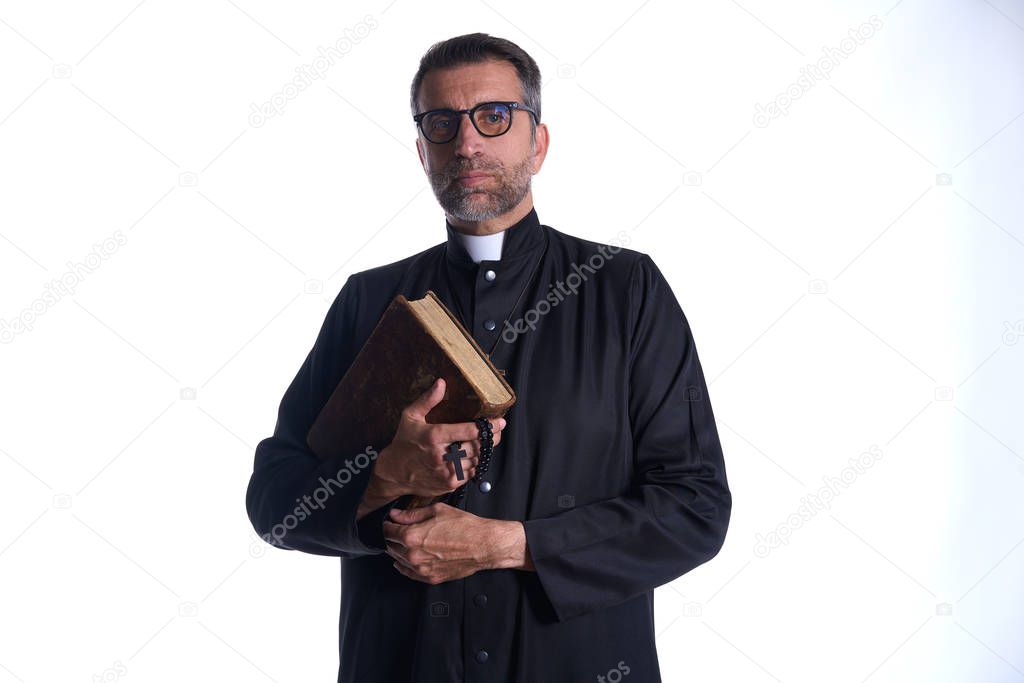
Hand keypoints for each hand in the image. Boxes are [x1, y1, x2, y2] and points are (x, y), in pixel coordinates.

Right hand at [373, 378, 506, 499]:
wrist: (394, 473)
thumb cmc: (404, 442)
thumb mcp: (410, 417)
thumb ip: (427, 400)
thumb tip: (441, 383)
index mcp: (434, 436)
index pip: (468, 431)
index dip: (488, 426)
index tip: (500, 422)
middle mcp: (442, 455)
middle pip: (477, 446)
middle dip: (491, 438)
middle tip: (497, 431)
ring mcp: (446, 472)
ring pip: (477, 460)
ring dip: (485, 452)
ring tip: (488, 442)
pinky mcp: (449, 484)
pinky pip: (471, 473)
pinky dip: (476, 464)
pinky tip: (475, 456)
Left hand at [383, 504, 530, 583]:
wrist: (483, 545)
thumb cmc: (464, 527)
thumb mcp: (437, 511)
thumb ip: (412, 514)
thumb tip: (396, 515)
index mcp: (412, 536)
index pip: (388, 531)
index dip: (387, 524)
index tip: (389, 522)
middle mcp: (413, 554)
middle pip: (390, 546)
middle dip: (391, 537)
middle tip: (396, 531)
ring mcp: (421, 569)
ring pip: (398, 560)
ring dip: (397, 551)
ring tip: (402, 543)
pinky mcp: (430, 577)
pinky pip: (408, 573)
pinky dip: (404, 566)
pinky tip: (404, 560)